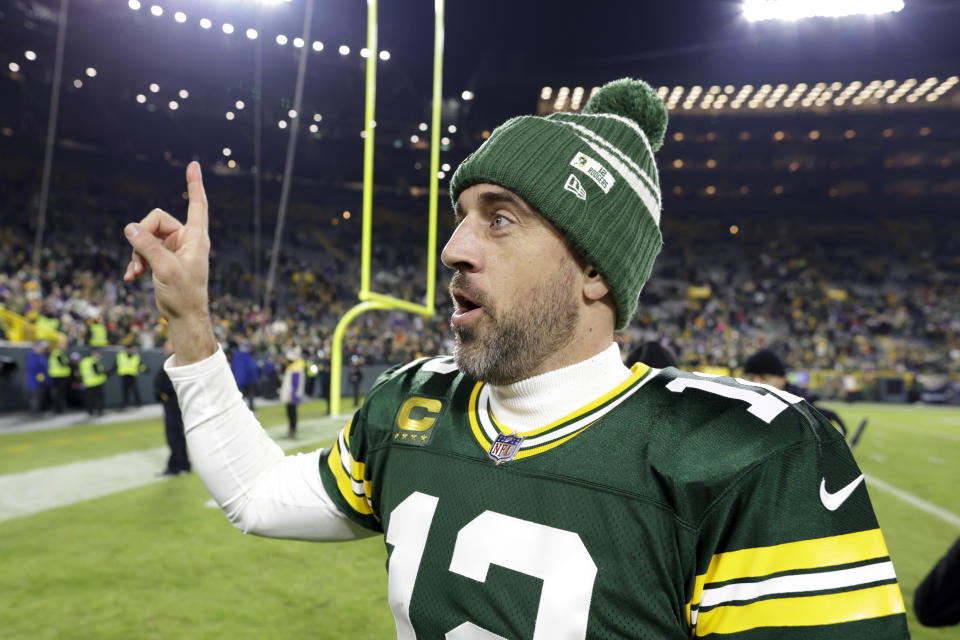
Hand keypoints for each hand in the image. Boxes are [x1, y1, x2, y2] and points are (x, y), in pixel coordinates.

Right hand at [123, 161, 216, 363]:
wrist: (184, 317)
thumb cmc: (183, 294)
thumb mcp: (165, 268)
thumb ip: (148, 246)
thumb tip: (130, 227)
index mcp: (195, 237)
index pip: (197, 204)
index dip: (194, 184)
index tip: (193, 164)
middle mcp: (186, 239)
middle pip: (156, 220)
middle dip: (142, 237)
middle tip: (140, 258)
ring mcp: (174, 248)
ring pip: (146, 235)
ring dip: (137, 252)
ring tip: (137, 271)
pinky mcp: (164, 258)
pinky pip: (144, 249)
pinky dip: (136, 261)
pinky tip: (131, 276)